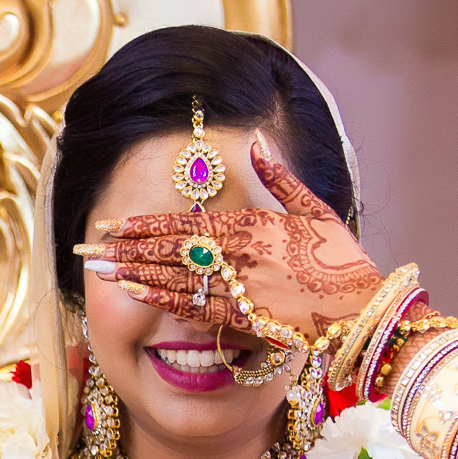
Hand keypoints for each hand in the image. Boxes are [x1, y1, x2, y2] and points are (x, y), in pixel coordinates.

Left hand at [78, 137, 382, 340]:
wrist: (368, 310)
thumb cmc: (344, 261)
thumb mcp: (316, 210)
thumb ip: (280, 176)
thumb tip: (255, 138)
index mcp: (255, 226)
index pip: (187, 223)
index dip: (145, 224)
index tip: (112, 224)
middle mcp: (243, 256)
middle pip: (172, 250)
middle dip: (127, 250)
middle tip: (89, 249)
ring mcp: (244, 289)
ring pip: (178, 280)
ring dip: (136, 276)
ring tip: (101, 273)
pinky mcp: (249, 320)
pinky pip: (198, 310)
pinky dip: (166, 302)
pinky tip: (139, 297)